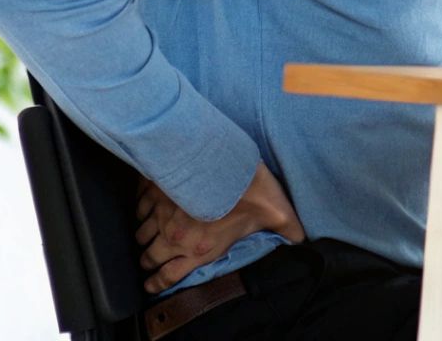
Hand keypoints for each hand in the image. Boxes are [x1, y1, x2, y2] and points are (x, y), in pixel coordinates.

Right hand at [133, 162, 305, 294]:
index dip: (156, 283)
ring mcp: (161, 214)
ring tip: (147, 236)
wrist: (222, 158)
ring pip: (140, 235)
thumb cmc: (251, 187)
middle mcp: (175, 236)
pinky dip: (140, 212)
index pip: (168, 276)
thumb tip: (302, 239)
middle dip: (147, 261)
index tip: (151, 284)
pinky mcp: (153, 192)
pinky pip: (138, 208)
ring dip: (143, 237)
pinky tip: (146, 209)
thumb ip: (288, 230)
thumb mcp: (276, 212)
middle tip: (149, 260)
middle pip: (149, 257)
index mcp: (200, 248)